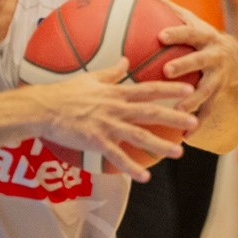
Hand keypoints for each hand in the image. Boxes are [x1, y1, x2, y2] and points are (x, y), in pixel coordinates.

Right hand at [30, 59, 196, 183]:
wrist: (42, 108)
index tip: (189, 90)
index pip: (149, 89)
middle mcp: (115, 109)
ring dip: (161, 145)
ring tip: (179, 152)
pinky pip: (117, 157)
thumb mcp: (90, 78)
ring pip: (139, 136)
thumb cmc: (63, 93)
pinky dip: (132, 168)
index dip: (170, 89)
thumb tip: (126, 60)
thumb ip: (111, 72)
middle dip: (175, 117)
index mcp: (116, 93)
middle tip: (194, 122)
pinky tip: (144, 177)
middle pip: (151, 112)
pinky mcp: (96, 142)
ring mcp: (107, 126)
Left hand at [157, 19, 237, 116]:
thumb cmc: (205, 40)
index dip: (177, 34)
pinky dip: (198, 122)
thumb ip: (175, 13)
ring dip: (192, 100)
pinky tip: (186, 133)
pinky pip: (209, 109)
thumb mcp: (196, 24)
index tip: (161, 36)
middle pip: (199, 60)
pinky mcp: (219, 95)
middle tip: (166, 70)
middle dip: (184, 65)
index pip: (191, 33)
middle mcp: (215, 57)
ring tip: (177, 110)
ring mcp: (219, 77)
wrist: (236, 59)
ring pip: (206, 89)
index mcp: (207, 38)